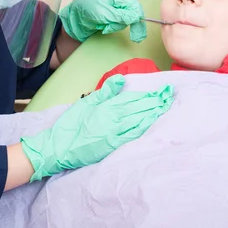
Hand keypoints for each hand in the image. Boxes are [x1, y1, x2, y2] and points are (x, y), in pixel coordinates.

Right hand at [20, 74, 173, 181]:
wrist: (58, 148)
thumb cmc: (69, 126)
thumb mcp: (85, 103)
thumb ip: (104, 92)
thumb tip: (120, 80)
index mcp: (107, 108)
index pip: (134, 99)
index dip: (150, 94)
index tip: (162, 90)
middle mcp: (114, 120)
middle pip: (140, 109)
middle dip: (156, 102)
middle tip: (169, 96)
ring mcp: (115, 134)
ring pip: (140, 121)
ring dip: (154, 113)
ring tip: (165, 107)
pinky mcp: (113, 146)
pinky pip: (133, 135)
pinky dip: (144, 128)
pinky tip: (152, 124)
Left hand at [59, 0, 146, 42]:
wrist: (75, 13)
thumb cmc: (86, 8)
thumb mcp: (102, 13)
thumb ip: (120, 16)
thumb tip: (136, 18)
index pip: (137, 9)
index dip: (136, 23)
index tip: (135, 37)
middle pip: (134, 15)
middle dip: (120, 24)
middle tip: (107, 27)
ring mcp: (122, 3)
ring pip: (128, 20)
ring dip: (114, 25)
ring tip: (102, 24)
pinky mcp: (119, 11)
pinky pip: (122, 22)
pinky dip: (114, 25)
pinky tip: (105, 24)